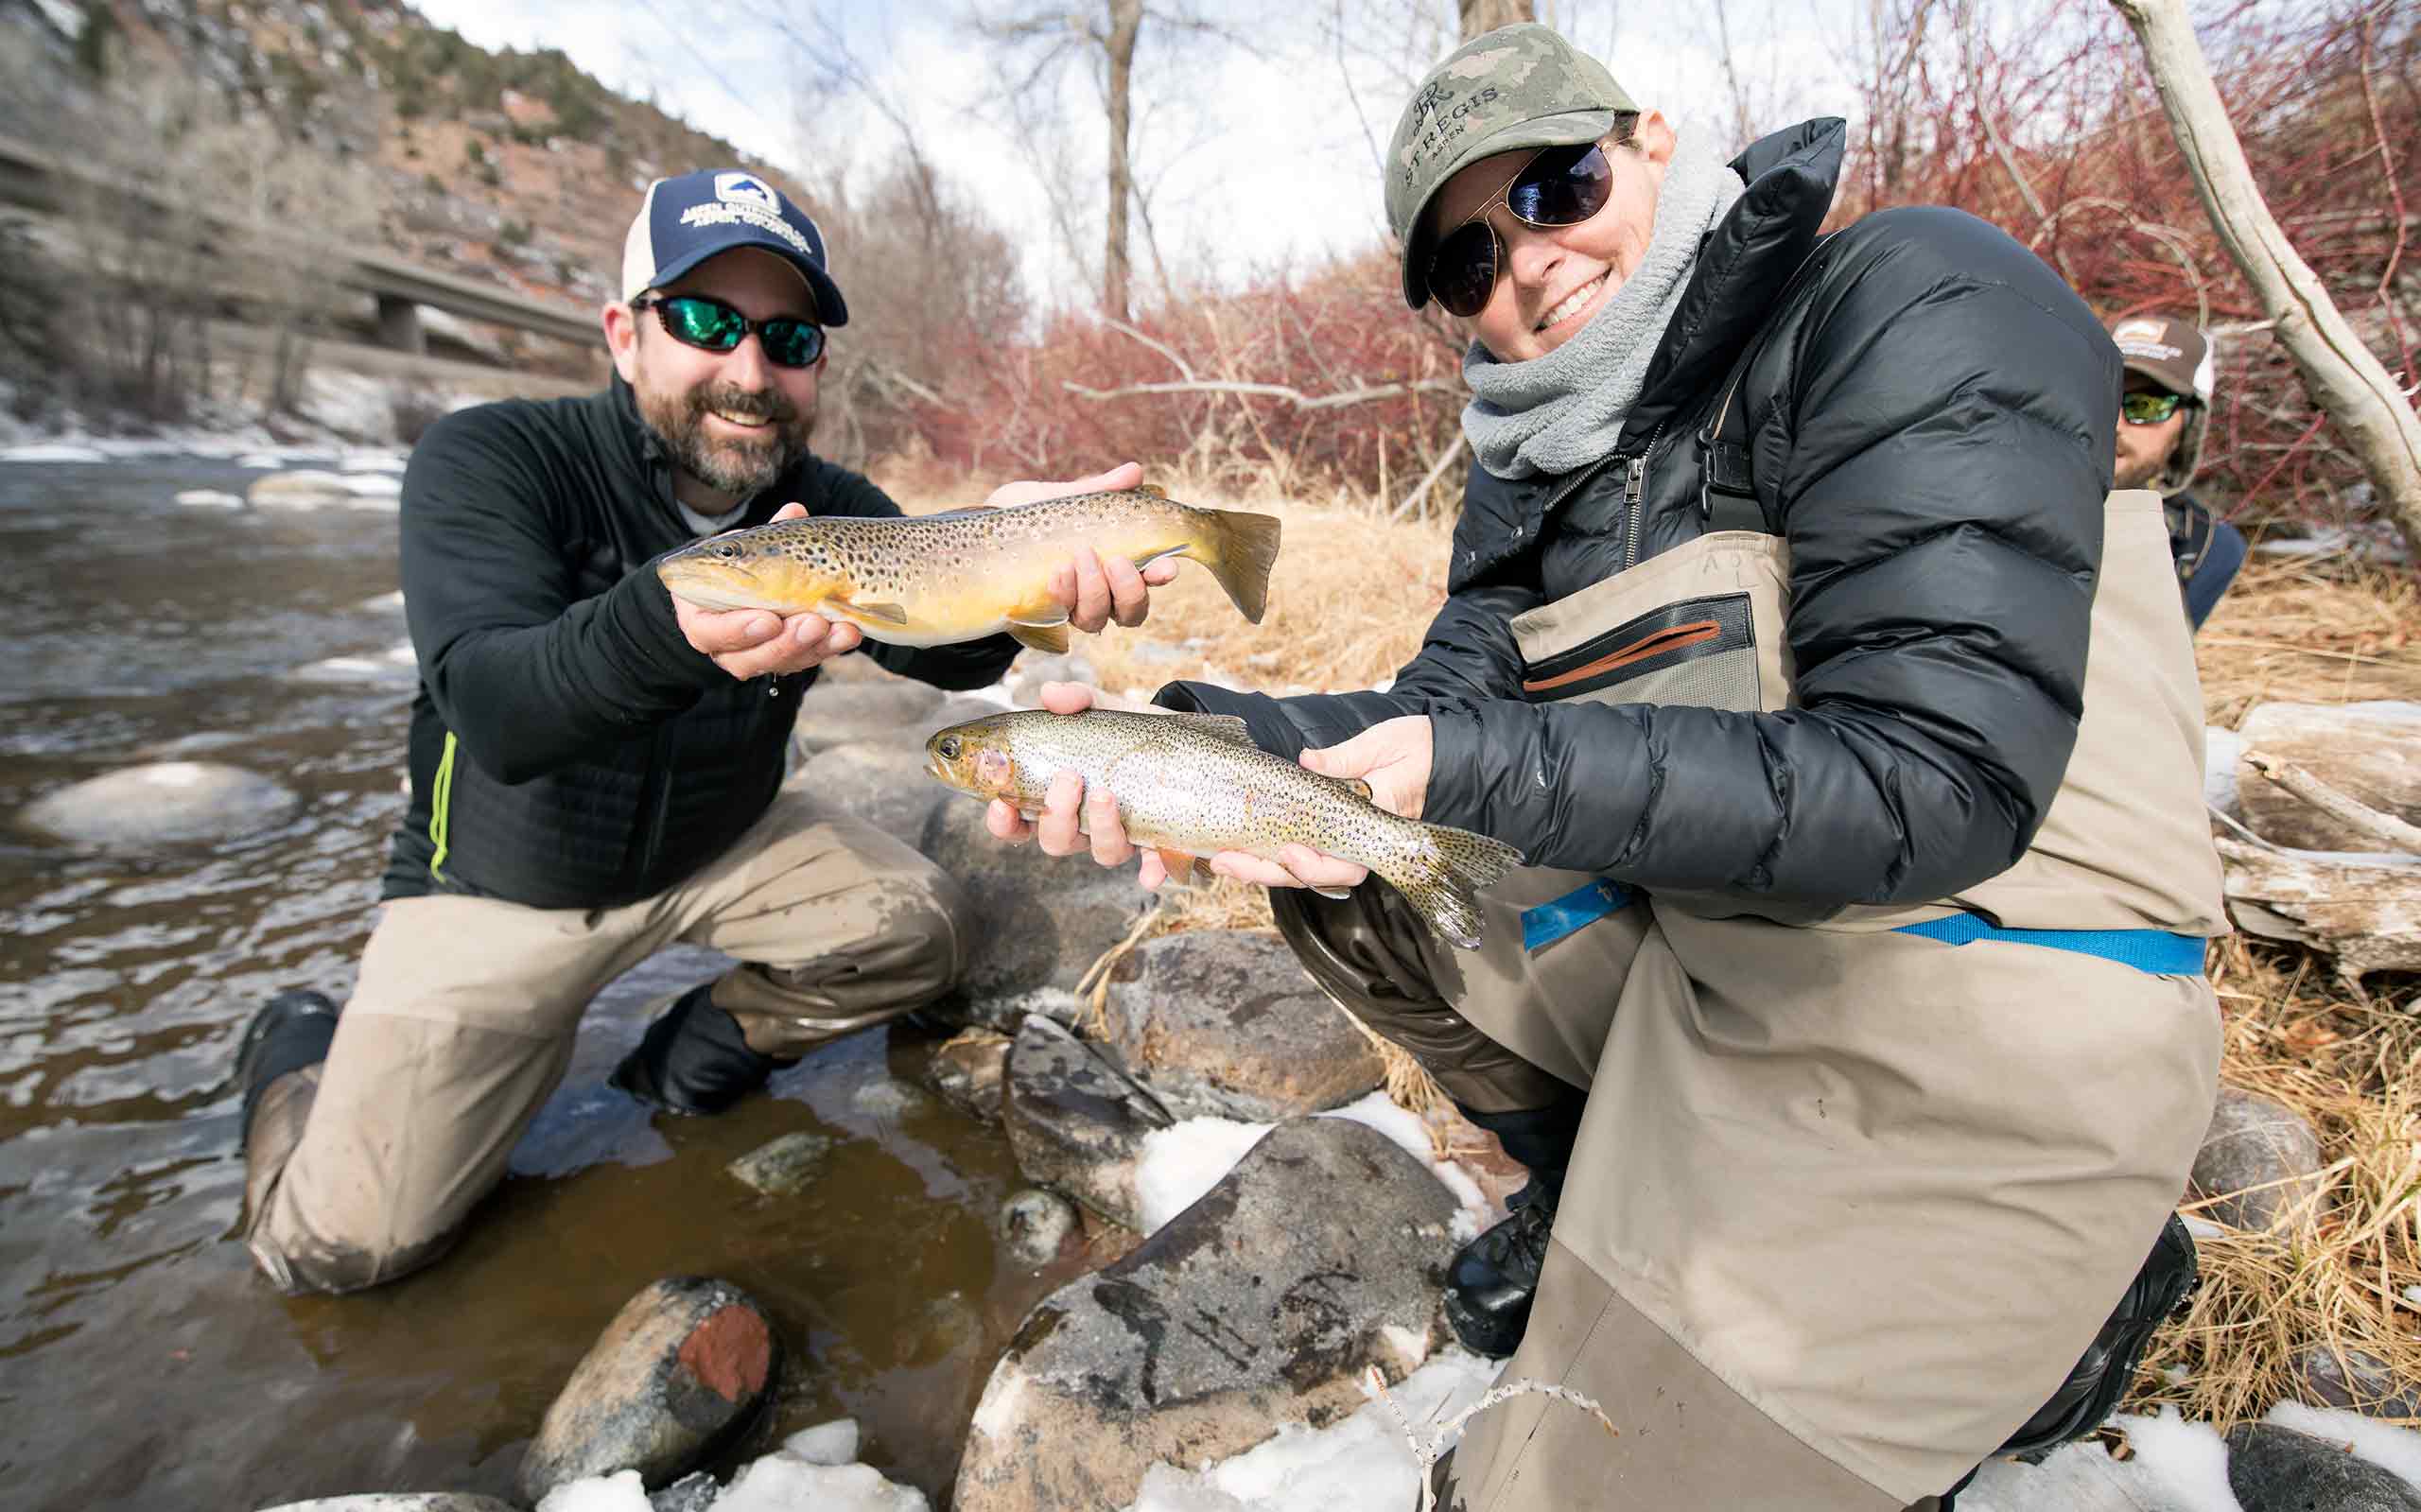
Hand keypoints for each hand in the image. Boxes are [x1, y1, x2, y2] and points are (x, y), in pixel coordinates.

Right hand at [673, 503, 863, 678]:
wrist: (754, 577)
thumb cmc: (739, 560)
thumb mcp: (748, 546)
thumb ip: (769, 533)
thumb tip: (795, 511)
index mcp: (701, 617)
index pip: (709, 632)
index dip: (737, 629)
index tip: (769, 619)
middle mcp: (724, 646)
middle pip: (747, 659)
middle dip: (785, 643)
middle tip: (814, 623)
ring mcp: (755, 656)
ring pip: (780, 664)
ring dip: (813, 647)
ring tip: (843, 628)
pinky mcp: (785, 659)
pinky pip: (805, 660)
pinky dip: (829, 647)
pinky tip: (849, 632)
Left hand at [982, 461, 1177, 632]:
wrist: (976, 531)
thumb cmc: (1023, 515)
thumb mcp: (1059, 496)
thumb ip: (1098, 489)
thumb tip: (1135, 472)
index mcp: (1112, 563)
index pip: (1148, 580)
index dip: (1160, 577)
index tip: (1165, 566)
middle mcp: (1097, 592)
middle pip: (1131, 612)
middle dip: (1130, 590)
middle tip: (1115, 562)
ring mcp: (1069, 607)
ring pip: (1098, 619)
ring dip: (1095, 592)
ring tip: (1079, 558)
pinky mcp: (1041, 615)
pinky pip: (1061, 618)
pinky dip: (1064, 595)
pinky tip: (1056, 573)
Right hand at [983, 681, 1198, 887]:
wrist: (1186, 738)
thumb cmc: (1130, 732)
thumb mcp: (1105, 710)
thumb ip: (1078, 700)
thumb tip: (1051, 694)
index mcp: (1061, 798)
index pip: (1021, 821)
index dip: (1005, 823)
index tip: (1001, 805)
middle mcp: (1087, 824)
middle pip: (1057, 841)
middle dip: (1056, 816)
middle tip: (1068, 778)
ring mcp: (1122, 835)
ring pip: (1103, 853)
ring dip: (1101, 830)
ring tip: (1105, 795)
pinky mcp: (1159, 839)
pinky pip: (1154, 865)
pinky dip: (1153, 870)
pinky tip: (1153, 868)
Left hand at [1193, 717, 1432, 891]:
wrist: (1435, 751)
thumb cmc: (1415, 750)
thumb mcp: (1383, 746)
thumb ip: (1346, 758)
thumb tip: (1308, 762)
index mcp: (1375, 827)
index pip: (1343, 865)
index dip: (1313, 866)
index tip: (1289, 853)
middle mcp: (1354, 842)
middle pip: (1308, 873)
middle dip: (1264, 871)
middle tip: (1225, 860)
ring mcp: (1338, 837)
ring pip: (1295, 866)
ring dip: (1256, 864)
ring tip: (1218, 857)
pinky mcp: (1324, 826)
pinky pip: (1295, 845)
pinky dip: (1264, 849)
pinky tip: (1234, 844)